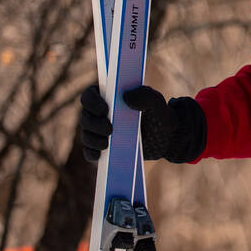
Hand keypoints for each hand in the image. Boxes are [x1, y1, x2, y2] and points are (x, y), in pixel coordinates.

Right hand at [79, 85, 205, 163]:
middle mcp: (99, 114)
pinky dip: (92, 153)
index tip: (104, 109)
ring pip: (86, 135)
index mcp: (108, 96)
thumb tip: (126, 97)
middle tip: (110, 129)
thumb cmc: (158, 115)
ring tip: (107, 144)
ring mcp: (99, 132)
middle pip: (85, 116)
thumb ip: (145, 95)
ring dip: (92, 140)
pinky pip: (89, 152)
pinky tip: (100, 154)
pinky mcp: (102, 148)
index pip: (89, 95)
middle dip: (94, 124)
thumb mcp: (156, 102)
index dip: (92, 101)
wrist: (165, 138)